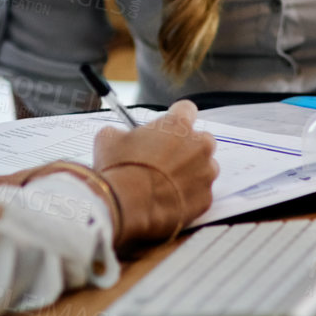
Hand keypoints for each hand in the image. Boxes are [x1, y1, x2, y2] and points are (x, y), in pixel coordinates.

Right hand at [94, 100, 217, 246]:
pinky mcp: (205, 199)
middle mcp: (199, 145)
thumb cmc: (119, 168)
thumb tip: (120, 137)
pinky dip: (189, 197)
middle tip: (165, 160)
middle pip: (200, 140)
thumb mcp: (109, 139)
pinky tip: (169, 201)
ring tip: (166, 184)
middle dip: (187, 148)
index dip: (175, 118)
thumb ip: (123, 133)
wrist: (126, 206)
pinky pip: (201, 194)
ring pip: (204, 168)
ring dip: (191, 173)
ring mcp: (205, 173)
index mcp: (178, 124)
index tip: (167, 128)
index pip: (186, 109)